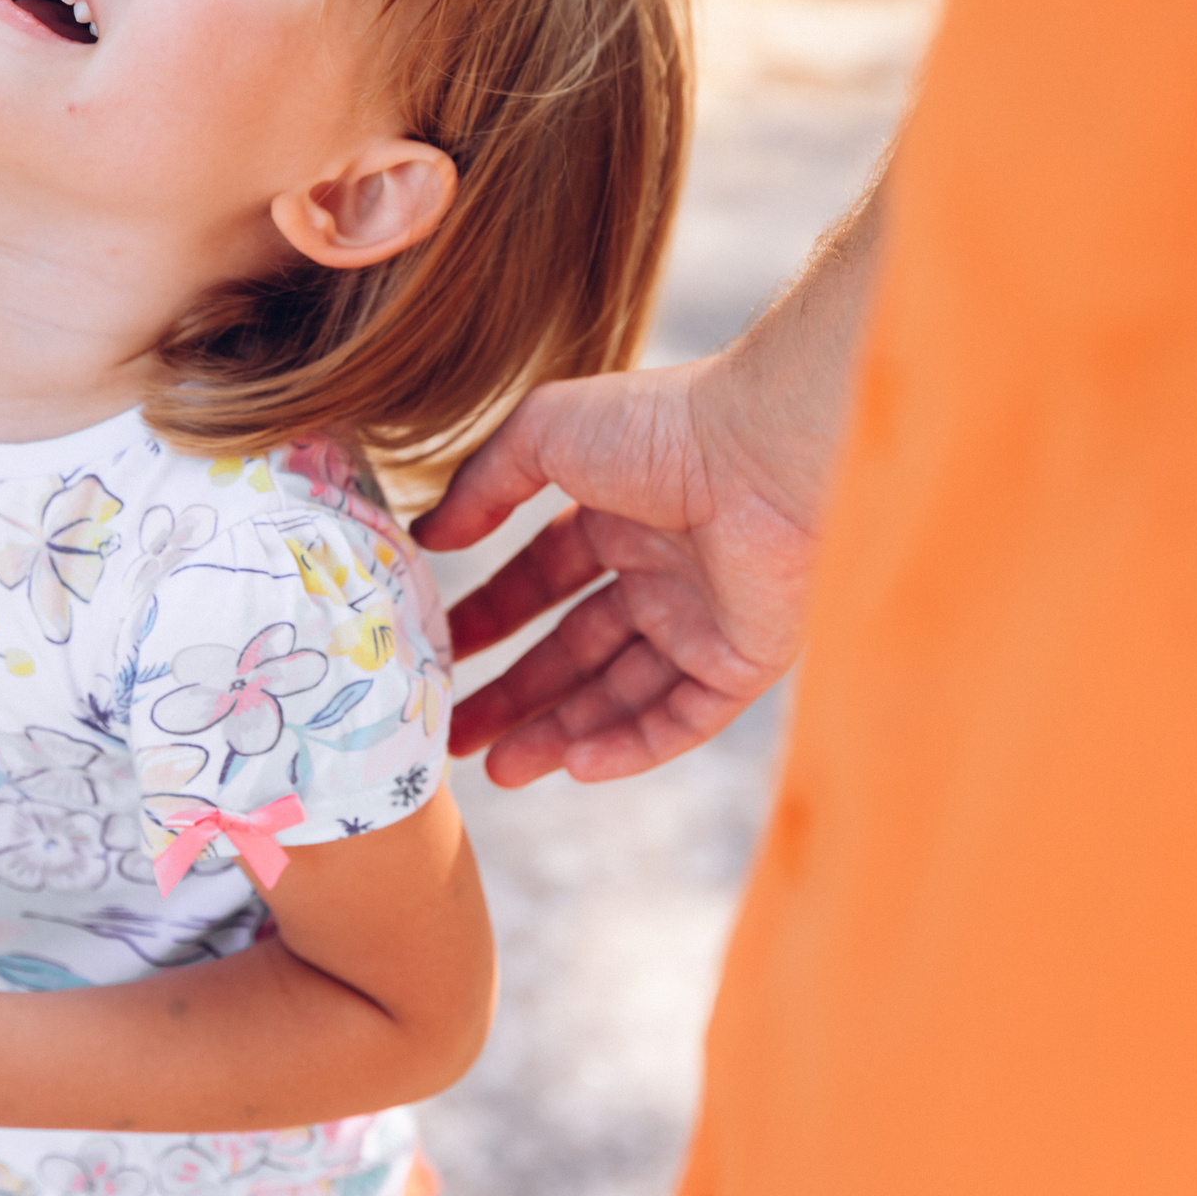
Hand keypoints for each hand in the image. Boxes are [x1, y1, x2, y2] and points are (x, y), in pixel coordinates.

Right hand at [414, 357, 820, 786]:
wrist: (767, 449)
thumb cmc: (659, 425)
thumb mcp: (544, 432)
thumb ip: (482, 483)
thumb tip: (429, 537)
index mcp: (619, 515)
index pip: (543, 581)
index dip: (491, 619)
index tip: (441, 655)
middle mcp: (662, 572)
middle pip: (576, 651)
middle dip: (516, 696)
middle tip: (455, 739)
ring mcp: (705, 621)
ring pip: (624, 695)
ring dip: (561, 733)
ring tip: (498, 769)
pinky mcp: (745, 661)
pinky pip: (683, 720)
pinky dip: (631, 746)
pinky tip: (574, 765)